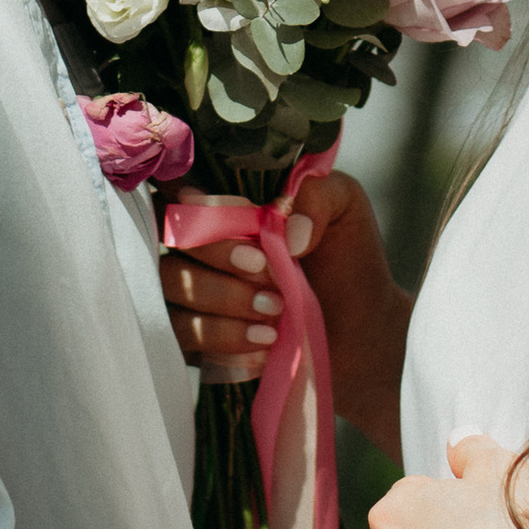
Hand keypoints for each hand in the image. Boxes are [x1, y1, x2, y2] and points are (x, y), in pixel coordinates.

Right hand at [159, 170, 411, 456]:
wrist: (360, 334)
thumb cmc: (346, 260)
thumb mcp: (345, 210)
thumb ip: (317, 196)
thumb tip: (285, 230)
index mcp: (227, 201)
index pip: (178, 187)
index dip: (195, 203)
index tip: (245, 222)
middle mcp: (198, 243)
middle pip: (168, 238)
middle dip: (217, 254)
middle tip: (268, 271)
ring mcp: (190, 292)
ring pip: (170, 287)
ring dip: (223, 299)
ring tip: (276, 312)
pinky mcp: (194, 338)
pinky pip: (181, 336)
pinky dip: (222, 337)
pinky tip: (263, 342)